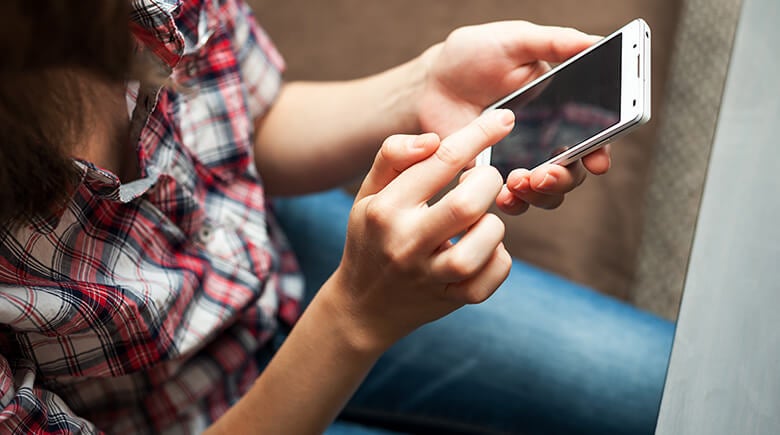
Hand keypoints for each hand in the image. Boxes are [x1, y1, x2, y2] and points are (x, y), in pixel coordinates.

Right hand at [324, 110, 513, 351]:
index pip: (440, 160)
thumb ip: (393, 157)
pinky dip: (499, 258)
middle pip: (468, 203)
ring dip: (493, 225)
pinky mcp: (452, 300)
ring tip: (478, 223)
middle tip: (483, 182)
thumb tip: (433, 140)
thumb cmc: (371, 239)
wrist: (362, 307)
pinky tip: (482, 251)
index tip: (504, 120)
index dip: (479, 134)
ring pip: (486, 241)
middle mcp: (406, 242)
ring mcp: (430, 276)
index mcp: (386, 209)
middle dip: (488, 183)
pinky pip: (495, 274)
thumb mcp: (367, 194)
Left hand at [415, 21, 610, 213]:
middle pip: (573, 173)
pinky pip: (509, 201)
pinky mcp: (490, 176)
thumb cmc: (472, 55)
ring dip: (540, 196)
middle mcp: (545, 140)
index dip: (600, 152)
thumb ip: (554, 42)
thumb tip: (594, 42)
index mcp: (561, 109)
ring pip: (546, 194)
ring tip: (518, 182)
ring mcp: (519, 162)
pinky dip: (511, 203)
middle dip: (564, 178)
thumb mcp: (514, 40)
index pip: (593, 136)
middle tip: (544, 173)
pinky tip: (501, 194)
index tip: (597, 161)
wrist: (430, 81)